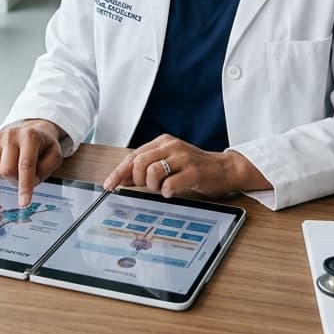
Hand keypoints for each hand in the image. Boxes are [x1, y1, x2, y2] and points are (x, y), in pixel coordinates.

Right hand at [0, 119, 64, 207]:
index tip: (24, 202)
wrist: (31, 129)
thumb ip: (47, 168)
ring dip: (4, 177)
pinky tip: (3, 164)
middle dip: (16, 181)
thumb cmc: (43, 144)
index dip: (25, 186)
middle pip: (7, 170)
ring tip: (15, 168)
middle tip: (24, 179)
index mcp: (30, 136)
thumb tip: (33, 181)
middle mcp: (11, 135)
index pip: (25, 165)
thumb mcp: (55, 154)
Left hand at [102, 135, 269, 199]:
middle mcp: (171, 146)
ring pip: (152, 172)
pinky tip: (171, 192)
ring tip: (162, 188)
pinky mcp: (194, 171)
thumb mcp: (167, 164)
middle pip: (139, 162)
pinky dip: (166, 191)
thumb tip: (122, 179)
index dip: (118, 173)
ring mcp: (183, 157)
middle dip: (137, 180)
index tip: (109, 186)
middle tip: (145, 187)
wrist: (224, 169)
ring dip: (152, 186)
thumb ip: (146, 169)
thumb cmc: (193, 168)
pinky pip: (170, 183)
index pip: (133, 156)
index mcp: (162, 142)